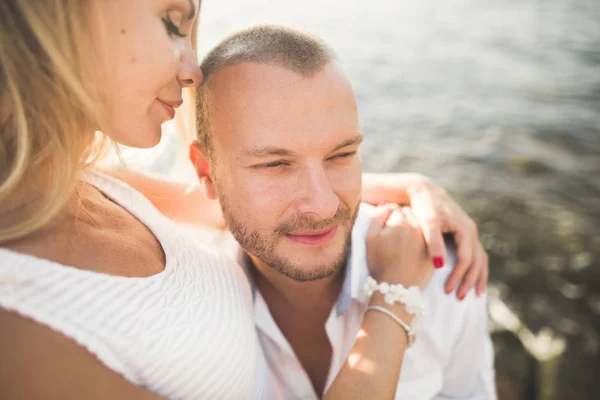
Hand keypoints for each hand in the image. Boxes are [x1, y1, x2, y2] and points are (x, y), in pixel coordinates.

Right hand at [366, 205, 433, 289]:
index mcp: (399, 222)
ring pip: (421, 224)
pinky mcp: (434, 250)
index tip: (386, 227)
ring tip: (405, 244)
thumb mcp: (370, 238)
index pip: (395, 208)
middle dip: (403, 220)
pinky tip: (413, 252)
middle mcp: (416, 227)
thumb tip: (387, 204)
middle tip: (396, 235)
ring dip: (415, 228)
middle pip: (410, 213)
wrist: (395, 288)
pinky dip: (424, 241)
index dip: (389, 217)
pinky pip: (430, 239)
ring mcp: (428, 239)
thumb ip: (377, 217)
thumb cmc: (379, 263)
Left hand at [405, 177, 487, 299]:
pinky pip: (475, 254)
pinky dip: (476, 268)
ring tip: (475, 294)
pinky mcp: (464, 233)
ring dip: (478, 277)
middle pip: (477, 261)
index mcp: (465, 230)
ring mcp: (469, 232)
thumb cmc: (424, 207)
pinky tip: (472, 278)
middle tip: (460, 298)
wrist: (423, 191)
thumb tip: (439, 265)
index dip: (458, 276)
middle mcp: (471, 231)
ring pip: (480, 258)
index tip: (447, 290)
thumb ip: (433, 243)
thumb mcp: (427, 223)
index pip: (466, 260)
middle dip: (470, 281)